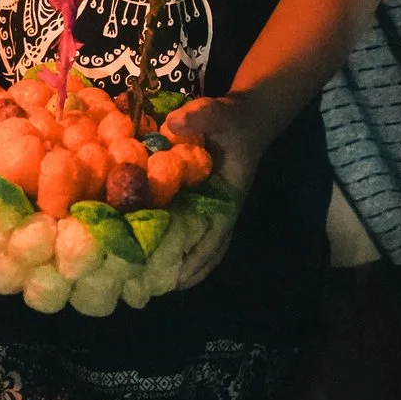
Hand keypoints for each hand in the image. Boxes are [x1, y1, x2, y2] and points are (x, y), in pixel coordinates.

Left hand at [160, 94, 263, 289]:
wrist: (249, 116)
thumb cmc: (234, 119)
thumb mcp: (220, 112)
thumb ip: (200, 116)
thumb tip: (171, 125)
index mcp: (227, 197)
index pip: (214, 237)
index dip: (196, 260)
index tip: (174, 279)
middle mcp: (222, 210)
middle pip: (208, 253)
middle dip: (184, 273)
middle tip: (151, 288)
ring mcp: (214, 210)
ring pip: (201, 247)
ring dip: (181, 266)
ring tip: (151, 282)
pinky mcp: (204, 204)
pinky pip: (193, 233)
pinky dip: (179, 247)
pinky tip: (155, 255)